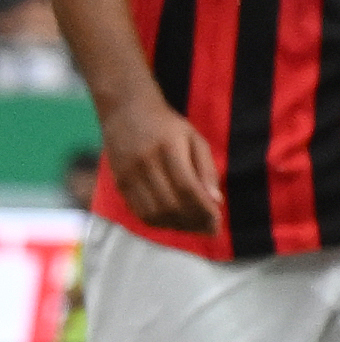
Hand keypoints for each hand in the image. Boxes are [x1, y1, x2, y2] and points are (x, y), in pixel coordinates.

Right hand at [98, 90, 215, 235]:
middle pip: (170, 204)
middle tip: (210, 229)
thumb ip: (206, 169)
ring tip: (195, 227)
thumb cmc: (167, 126)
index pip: (187, 188)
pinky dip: (159, 222)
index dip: (203, 209)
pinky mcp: (119, 183)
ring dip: (177, 226)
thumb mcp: (195, 139)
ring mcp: (129, 175)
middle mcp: (145, 164)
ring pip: (154, 213)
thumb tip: (216, 200)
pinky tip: (175, 222)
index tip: (218, 221)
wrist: (125, 112)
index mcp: (167, 149)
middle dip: (193, 222)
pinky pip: (139, 212)